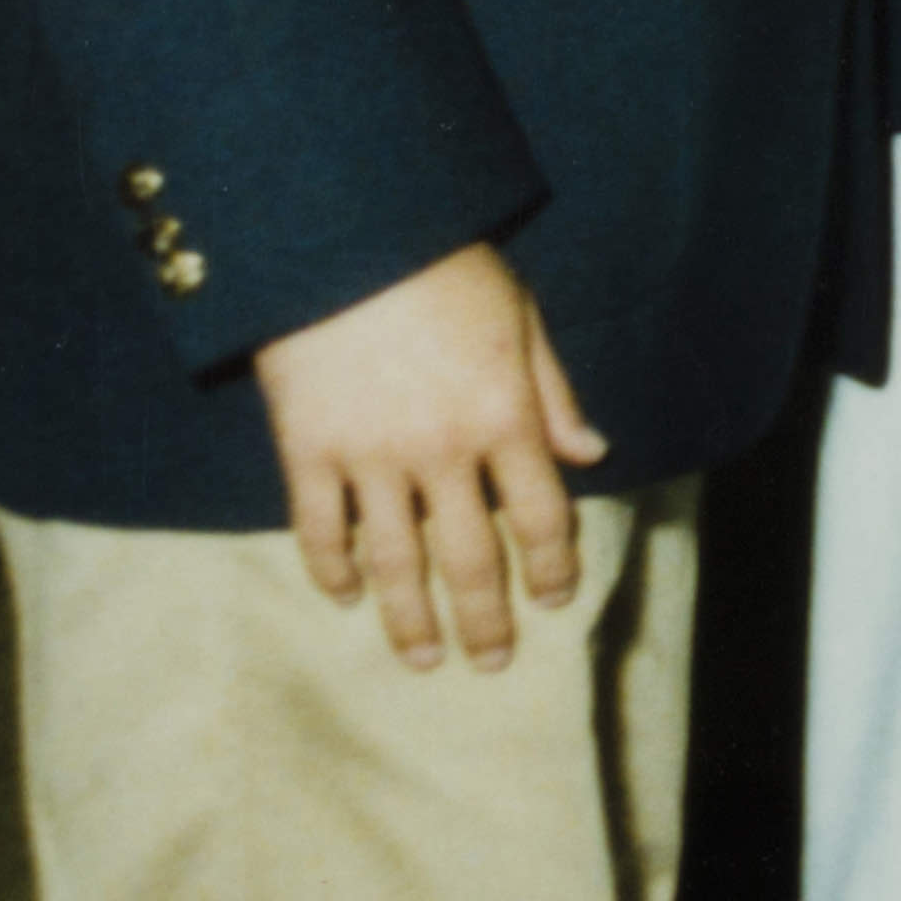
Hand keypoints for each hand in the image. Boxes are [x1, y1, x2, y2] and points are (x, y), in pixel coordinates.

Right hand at [249, 241, 603, 671]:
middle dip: (487, 618)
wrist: (343, 238)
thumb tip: (593, 454)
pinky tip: (344, 597)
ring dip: (411, 618)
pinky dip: (332, 568)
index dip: (554, 564)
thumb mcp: (521, 319)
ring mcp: (371, 456)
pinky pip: (320, 529)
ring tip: (424, 661)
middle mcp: (443, 449)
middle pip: (473, 556)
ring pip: (396, 561)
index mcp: (505, 415)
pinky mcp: (308, 450)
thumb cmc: (444, 268)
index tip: (556, 599)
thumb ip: (554, 392)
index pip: (544, 514)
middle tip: (493, 663)